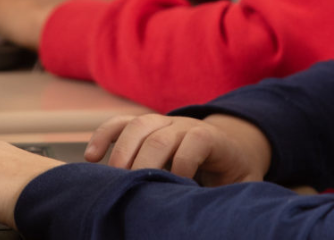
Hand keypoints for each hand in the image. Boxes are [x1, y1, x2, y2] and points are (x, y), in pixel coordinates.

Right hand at [84, 113, 271, 185]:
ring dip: (122, 152)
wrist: (230, 148)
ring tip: (113, 180)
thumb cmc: (234, 174)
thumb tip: (218, 211)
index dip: (185, 163)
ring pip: (138, 125)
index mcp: (212, 139)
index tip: (178, 187)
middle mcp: (185, 125)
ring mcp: (163, 122)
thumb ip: (234, 193)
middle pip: (161, 135)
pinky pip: (120, 123)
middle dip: (145, 163)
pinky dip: (104, 136)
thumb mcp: (243, 185)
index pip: (197, 140)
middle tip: (135, 191)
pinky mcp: (145, 126)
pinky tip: (90, 157)